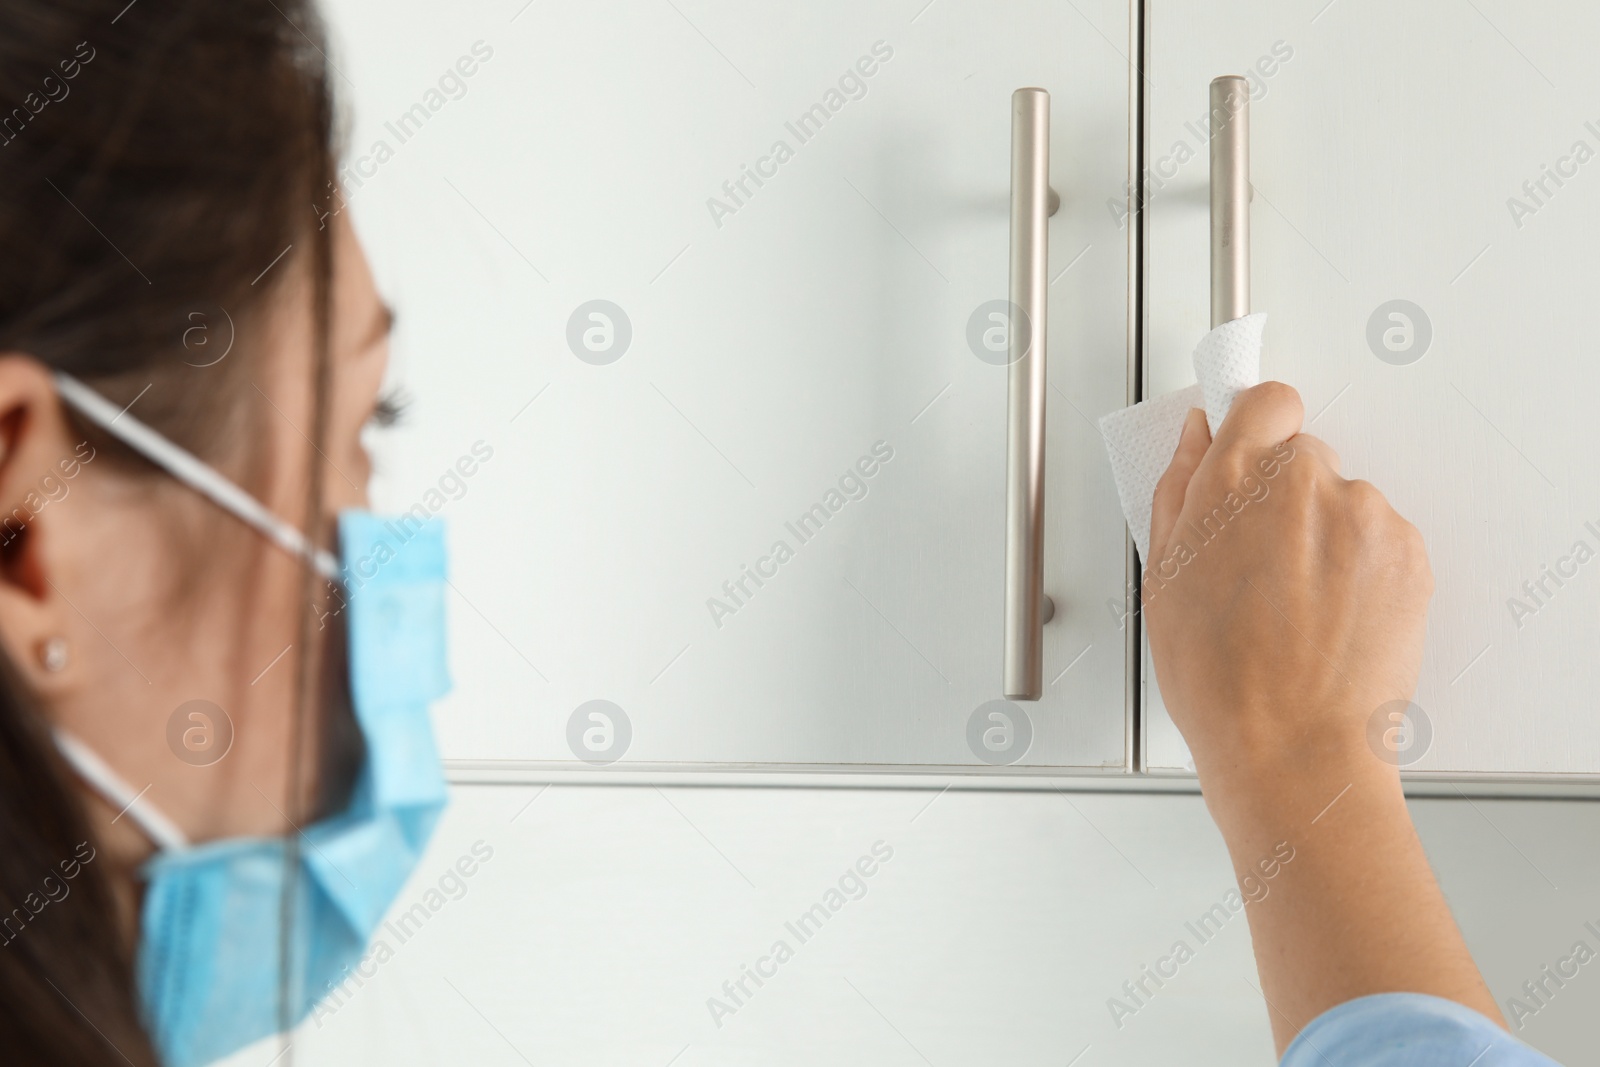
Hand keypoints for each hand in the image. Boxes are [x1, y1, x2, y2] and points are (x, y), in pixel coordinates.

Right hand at [1142, 382, 1500, 1052]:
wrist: (1291, 746)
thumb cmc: (1220, 681)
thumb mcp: (1163, 578)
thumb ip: (1179, 487)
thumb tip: (1198, 434)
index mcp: (1229, 482)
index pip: (1265, 400)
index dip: (1258, 423)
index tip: (1252, 443)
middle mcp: (1298, 483)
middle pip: (1302, 454)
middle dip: (1283, 495)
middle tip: (1262, 561)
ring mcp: (1359, 514)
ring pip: (1343, 499)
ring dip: (1324, 535)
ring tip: (1297, 604)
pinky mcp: (1405, 549)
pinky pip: (1381, 536)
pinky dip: (1361, 566)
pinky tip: (1331, 615)